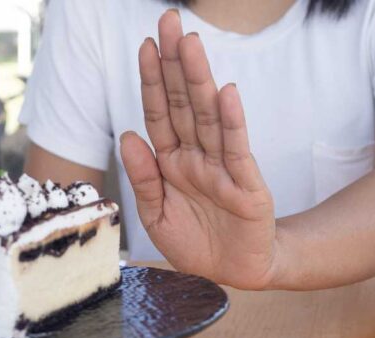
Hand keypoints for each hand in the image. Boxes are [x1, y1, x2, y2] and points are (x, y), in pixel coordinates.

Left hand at [120, 10, 277, 289]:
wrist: (232, 274)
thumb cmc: (196, 244)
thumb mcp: (157, 215)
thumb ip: (143, 178)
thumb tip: (127, 135)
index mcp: (171, 162)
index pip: (160, 114)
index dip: (153, 80)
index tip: (146, 45)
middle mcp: (196, 157)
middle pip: (183, 104)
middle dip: (176, 63)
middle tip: (170, 23)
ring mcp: (222, 168)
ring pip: (208, 118)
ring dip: (200, 81)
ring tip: (191, 46)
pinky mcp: (247, 186)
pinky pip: (237, 151)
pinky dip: (231, 123)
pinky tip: (225, 94)